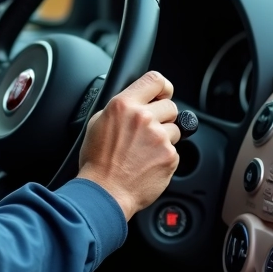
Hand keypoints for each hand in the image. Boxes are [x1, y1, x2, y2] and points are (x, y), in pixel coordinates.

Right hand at [76, 71, 179, 220]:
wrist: (105, 192)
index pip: (155, 80)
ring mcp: (159, 137)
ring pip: (175, 129)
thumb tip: (133, 103)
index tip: (163, 94)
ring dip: (164, 138)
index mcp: (124, 105)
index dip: (163, 87)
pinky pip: (175, 150)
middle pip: (170, 106)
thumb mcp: (97, 123)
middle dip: (163, 117)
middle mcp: (143, 118)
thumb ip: (119, 109)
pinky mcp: (170, 156)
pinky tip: (147, 163)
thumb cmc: (97, 162)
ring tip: (144, 151)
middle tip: (148, 131)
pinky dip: (164, 156)